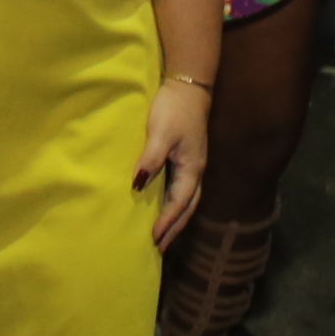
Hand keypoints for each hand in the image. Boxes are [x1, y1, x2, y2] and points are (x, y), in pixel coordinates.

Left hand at [135, 78, 210, 248]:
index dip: (167, 222)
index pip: (180, 204)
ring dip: (176, 219)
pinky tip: (163, 206)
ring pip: (187, 200)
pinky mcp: (187, 157)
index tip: (154, 239)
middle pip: (187, 208)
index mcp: (192, 169)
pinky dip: (175, 204)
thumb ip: (151, 159)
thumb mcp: (160, 133)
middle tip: (159, 248)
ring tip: (163, 235)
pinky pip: (182, 189)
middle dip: (174, 228)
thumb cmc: (174, 109)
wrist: (188, 87)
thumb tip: (139, 185)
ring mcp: (192, 164)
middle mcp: (195, 171)